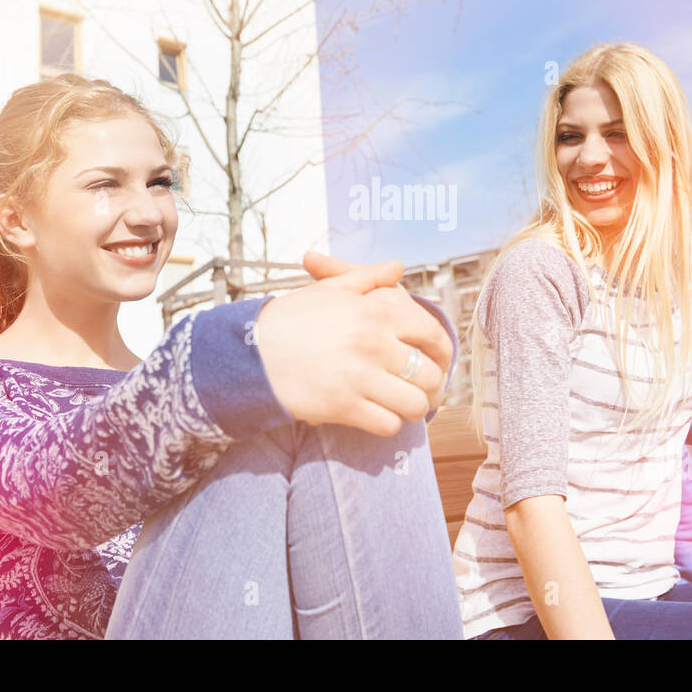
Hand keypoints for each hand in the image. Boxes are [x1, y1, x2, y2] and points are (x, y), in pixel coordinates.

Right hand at [252, 254, 450, 436]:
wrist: (249, 351)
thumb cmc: (292, 318)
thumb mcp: (331, 289)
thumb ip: (369, 278)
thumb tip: (398, 267)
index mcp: (378, 309)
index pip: (433, 334)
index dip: (443, 352)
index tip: (439, 360)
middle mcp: (375, 342)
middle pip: (429, 374)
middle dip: (433, 386)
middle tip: (426, 390)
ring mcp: (361, 376)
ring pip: (415, 404)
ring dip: (415, 408)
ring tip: (407, 405)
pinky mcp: (345, 406)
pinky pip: (388, 424)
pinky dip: (389, 423)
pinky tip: (380, 414)